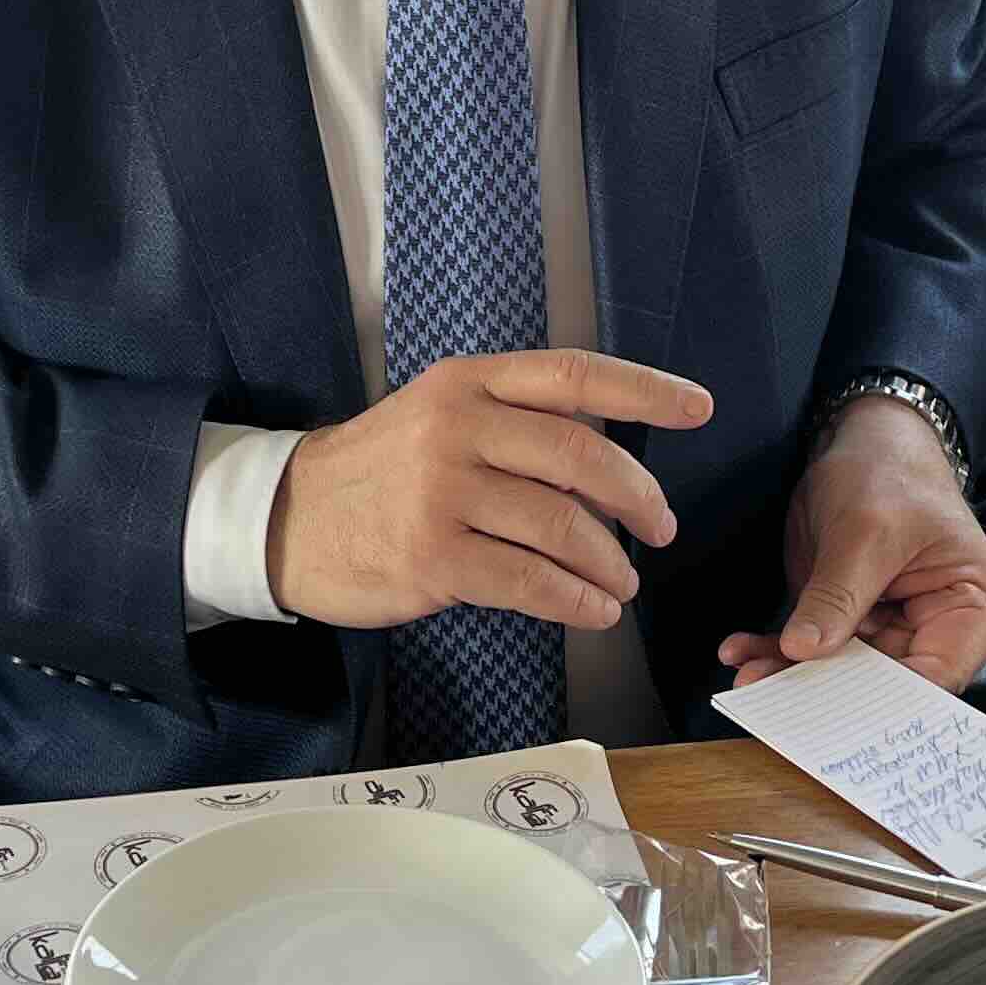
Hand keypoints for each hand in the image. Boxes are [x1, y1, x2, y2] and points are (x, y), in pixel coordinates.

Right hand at [267, 349, 714, 633]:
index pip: (574, 374)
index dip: (645, 389)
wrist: (286, 520)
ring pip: (560, 526)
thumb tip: (607, 468)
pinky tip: (591, 610)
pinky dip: (574, 601)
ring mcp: (442, 493)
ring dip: (609, 562)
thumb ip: (514, 425)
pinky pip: (529, 582)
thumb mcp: (438, 417)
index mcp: (468, 383)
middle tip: (660, 528)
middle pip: (580, 456)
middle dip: (637, 498)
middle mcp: (456, 428)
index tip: (699, 407)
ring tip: (622, 583)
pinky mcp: (431, 557)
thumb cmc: (379, 472)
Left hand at [721, 393, 985, 691]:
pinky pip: (816, 647)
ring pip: (843, 672)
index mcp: (974, 605)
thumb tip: (805, 650)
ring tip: (747, 676)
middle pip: (887, 684)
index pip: (936, 676)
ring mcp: (893, 624)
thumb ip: (838, 594)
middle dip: (827, 692)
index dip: (887, 704)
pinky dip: (778, 650)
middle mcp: (939, 625)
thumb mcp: (865, 529)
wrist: (864, 439)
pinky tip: (742, 650)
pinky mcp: (852, 617)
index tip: (832, 714)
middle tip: (773, 697)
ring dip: (792, 675)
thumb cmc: (891, 471)